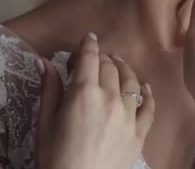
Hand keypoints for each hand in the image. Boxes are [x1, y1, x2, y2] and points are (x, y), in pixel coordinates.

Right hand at [34, 33, 154, 168]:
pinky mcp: (139, 132)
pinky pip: (148, 107)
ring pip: (131, 81)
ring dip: (123, 69)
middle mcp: (110, 98)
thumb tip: (46, 62)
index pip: (90, 58)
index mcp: (84, 93)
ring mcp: (128, 115)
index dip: (88, 44)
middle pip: (109, 67)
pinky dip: (147, 94)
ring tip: (118, 64)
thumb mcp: (45, 123)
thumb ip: (50, 89)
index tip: (89, 38)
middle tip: (94, 59)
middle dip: (102, 58)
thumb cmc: (55, 158)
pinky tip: (145, 88)